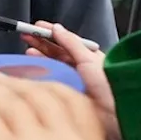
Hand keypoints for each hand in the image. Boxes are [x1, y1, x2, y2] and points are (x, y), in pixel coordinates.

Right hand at [22, 23, 120, 139]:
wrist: (115, 113)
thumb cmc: (108, 83)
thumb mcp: (89, 58)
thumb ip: (71, 43)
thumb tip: (56, 28)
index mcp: (88, 56)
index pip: (65, 41)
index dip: (50, 33)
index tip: (36, 26)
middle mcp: (80, 68)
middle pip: (56, 52)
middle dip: (41, 43)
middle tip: (25, 36)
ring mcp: (72, 81)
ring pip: (52, 65)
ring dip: (40, 57)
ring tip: (28, 51)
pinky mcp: (67, 95)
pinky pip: (51, 81)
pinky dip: (41, 74)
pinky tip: (34, 70)